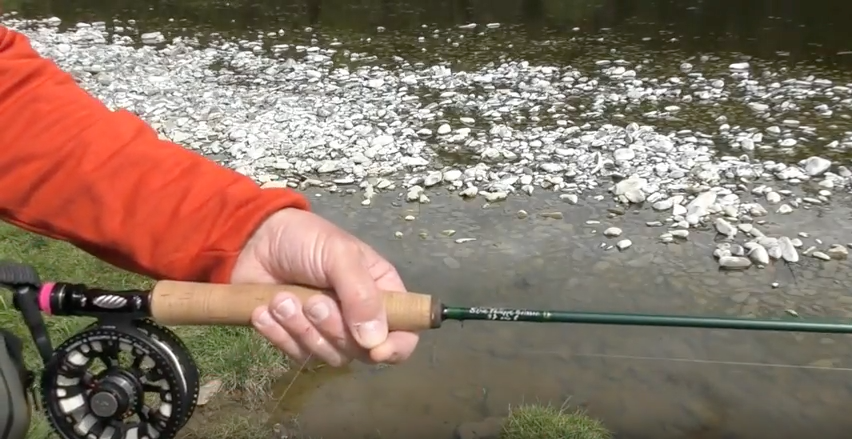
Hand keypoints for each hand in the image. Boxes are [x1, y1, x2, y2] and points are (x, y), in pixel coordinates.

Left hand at [229, 208, 418, 366]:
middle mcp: (359, 318)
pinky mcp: (296, 338)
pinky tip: (265, 311)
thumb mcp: (340, 255)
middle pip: (361, 350)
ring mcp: (327, 331)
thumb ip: (361, 295)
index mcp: (381, 293)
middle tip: (313, 302)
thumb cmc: (307, 240)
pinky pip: (294, 354)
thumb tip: (375, 341)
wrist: (255, 239)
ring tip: (281, 300)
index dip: (396, 347)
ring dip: (301, 329)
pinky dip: (278, 334)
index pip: (404, 334)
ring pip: (326, 355)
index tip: (376, 349)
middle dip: (333, 329)